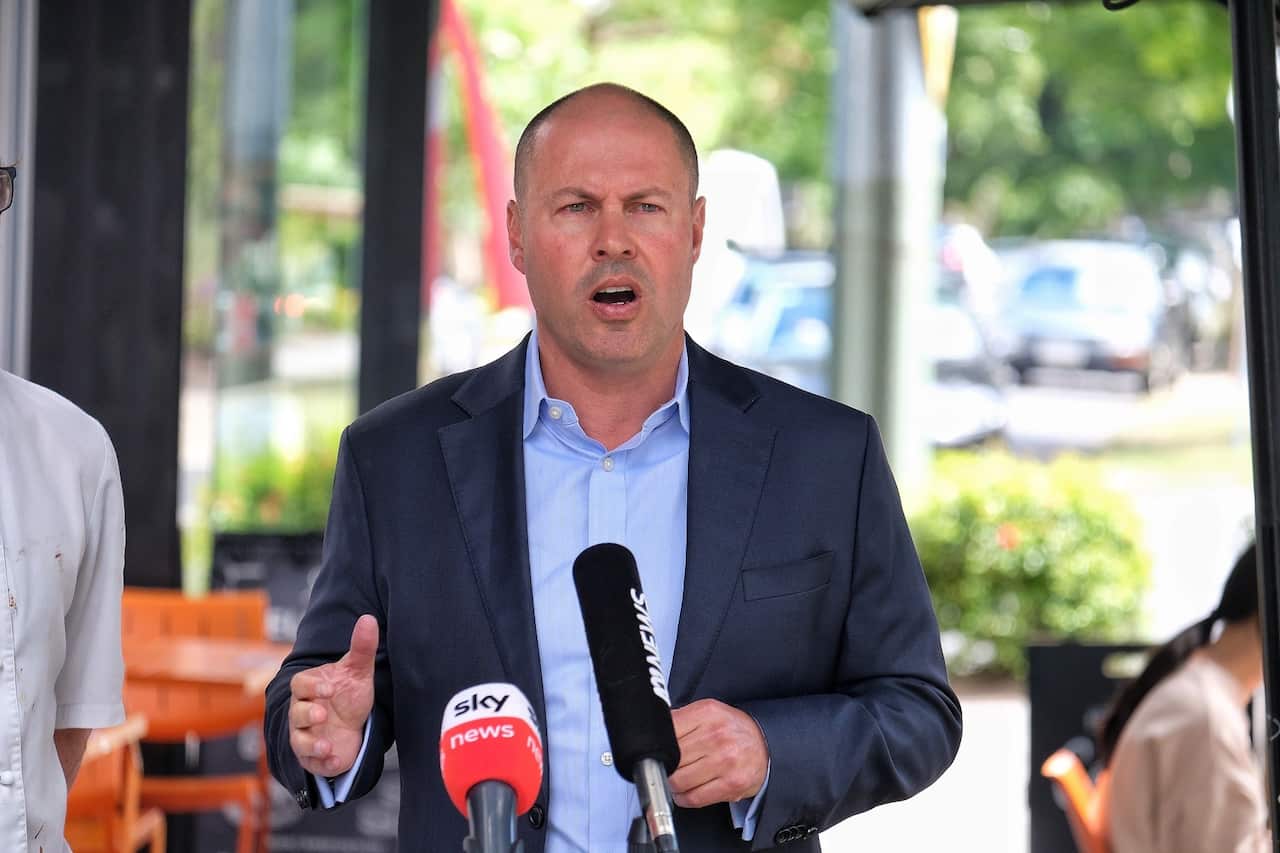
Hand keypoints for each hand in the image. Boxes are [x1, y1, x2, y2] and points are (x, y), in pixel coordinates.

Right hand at [288, 614, 378, 776]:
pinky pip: (311, 762)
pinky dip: (322, 762)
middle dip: (307, 714)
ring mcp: (305, 735)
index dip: (312, 686)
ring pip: (299, 740)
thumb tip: (369, 619)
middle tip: (322, 714)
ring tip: (326, 745)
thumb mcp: (358, 672)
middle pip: (295, 712)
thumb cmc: (349, 695)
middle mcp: (301, 711)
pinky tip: (335, 760)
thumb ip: (362, 647)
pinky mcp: (313, 757)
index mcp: (309, 688)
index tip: (329, 688)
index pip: (300, 684)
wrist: (354, 726)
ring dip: (311, 744)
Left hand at [668, 698, 768, 807]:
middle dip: (666, 766)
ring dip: (672, 784)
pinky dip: (683, 798)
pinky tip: (685, 792)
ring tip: (676, 780)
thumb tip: (655, 732)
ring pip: (679, 780)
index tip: (657, 751)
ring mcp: (725, 761)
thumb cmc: (732, 730)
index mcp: (707, 713)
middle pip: (672, 758)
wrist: (765, 745)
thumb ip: (682, 719)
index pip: (668, 732)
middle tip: (668, 767)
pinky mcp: (731, 784)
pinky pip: (694, 798)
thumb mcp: (708, 713)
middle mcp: (716, 736)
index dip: (659, 745)